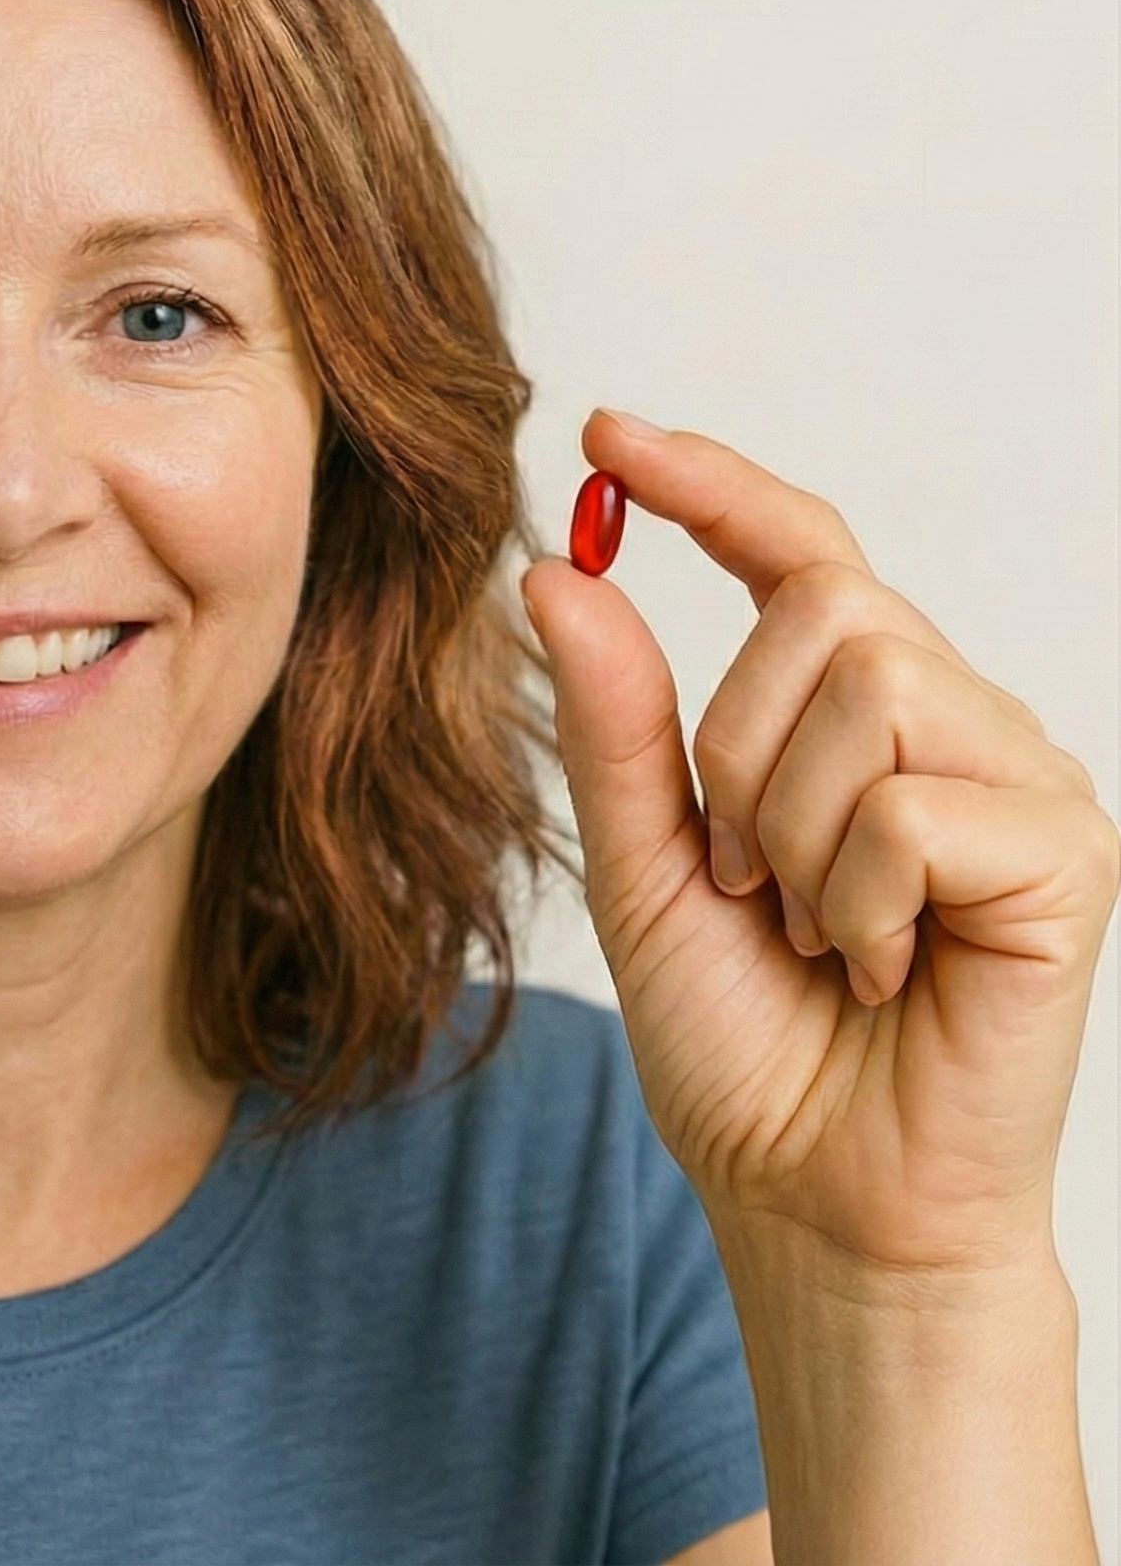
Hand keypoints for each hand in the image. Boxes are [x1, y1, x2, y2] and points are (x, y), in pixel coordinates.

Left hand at [521, 410, 1119, 1277]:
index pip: (796, 549)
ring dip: (791, 832)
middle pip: (825, 607)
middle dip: (738, 751)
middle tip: (748, 877)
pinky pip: (914, 806)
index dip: (709, 483)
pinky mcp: (1065, 854)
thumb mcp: (641, 865)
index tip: (608, 431)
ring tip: (816, 930)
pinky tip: (878, 969)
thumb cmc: (739, 1036)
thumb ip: (614, 724)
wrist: (816, 1194)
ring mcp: (1018, 778)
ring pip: (869, 689)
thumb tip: (559, 569)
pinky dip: (854, 901)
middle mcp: (949, 720)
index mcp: (851, 715)